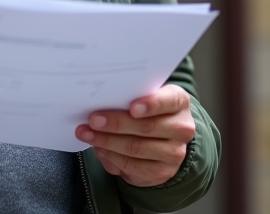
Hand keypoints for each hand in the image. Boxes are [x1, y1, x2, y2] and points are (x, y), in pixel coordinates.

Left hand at [75, 84, 194, 186]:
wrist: (164, 141)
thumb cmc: (148, 113)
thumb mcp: (145, 99)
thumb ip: (129, 98)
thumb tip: (102, 106)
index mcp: (179, 102)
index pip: (169, 101)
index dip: (151, 104)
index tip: (132, 107)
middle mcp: (181, 128)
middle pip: (147, 127)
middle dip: (116, 123)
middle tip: (93, 119)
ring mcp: (174, 152)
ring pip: (136, 148)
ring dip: (107, 141)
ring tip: (87, 134)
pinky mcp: (162, 172)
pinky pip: (132, 165)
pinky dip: (111, 156)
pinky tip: (99, 148)